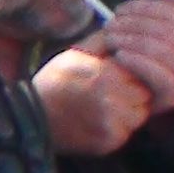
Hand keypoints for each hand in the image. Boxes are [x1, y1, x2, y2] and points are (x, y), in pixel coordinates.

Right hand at [33, 45, 154, 158]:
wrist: (29, 118)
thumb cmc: (54, 82)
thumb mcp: (75, 53)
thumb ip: (103, 41)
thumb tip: (127, 29)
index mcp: (104, 76)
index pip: (141, 72)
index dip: (130, 73)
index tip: (116, 76)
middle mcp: (108, 101)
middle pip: (144, 95)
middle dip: (133, 92)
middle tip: (115, 93)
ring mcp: (108, 125)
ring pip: (139, 115)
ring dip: (129, 111)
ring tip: (107, 108)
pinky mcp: (106, 143)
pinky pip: (126, 133)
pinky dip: (118, 128)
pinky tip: (100, 122)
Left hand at [92, 0, 173, 112]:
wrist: (155, 97)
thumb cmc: (155, 59)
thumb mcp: (162, 34)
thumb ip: (166, 13)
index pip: (170, 13)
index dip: (143, 8)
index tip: (119, 9)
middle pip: (162, 30)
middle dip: (132, 24)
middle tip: (109, 25)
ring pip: (158, 49)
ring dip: (130, 41)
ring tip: (109, 39)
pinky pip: (155, 72)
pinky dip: (135, 61)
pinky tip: (119, 56)